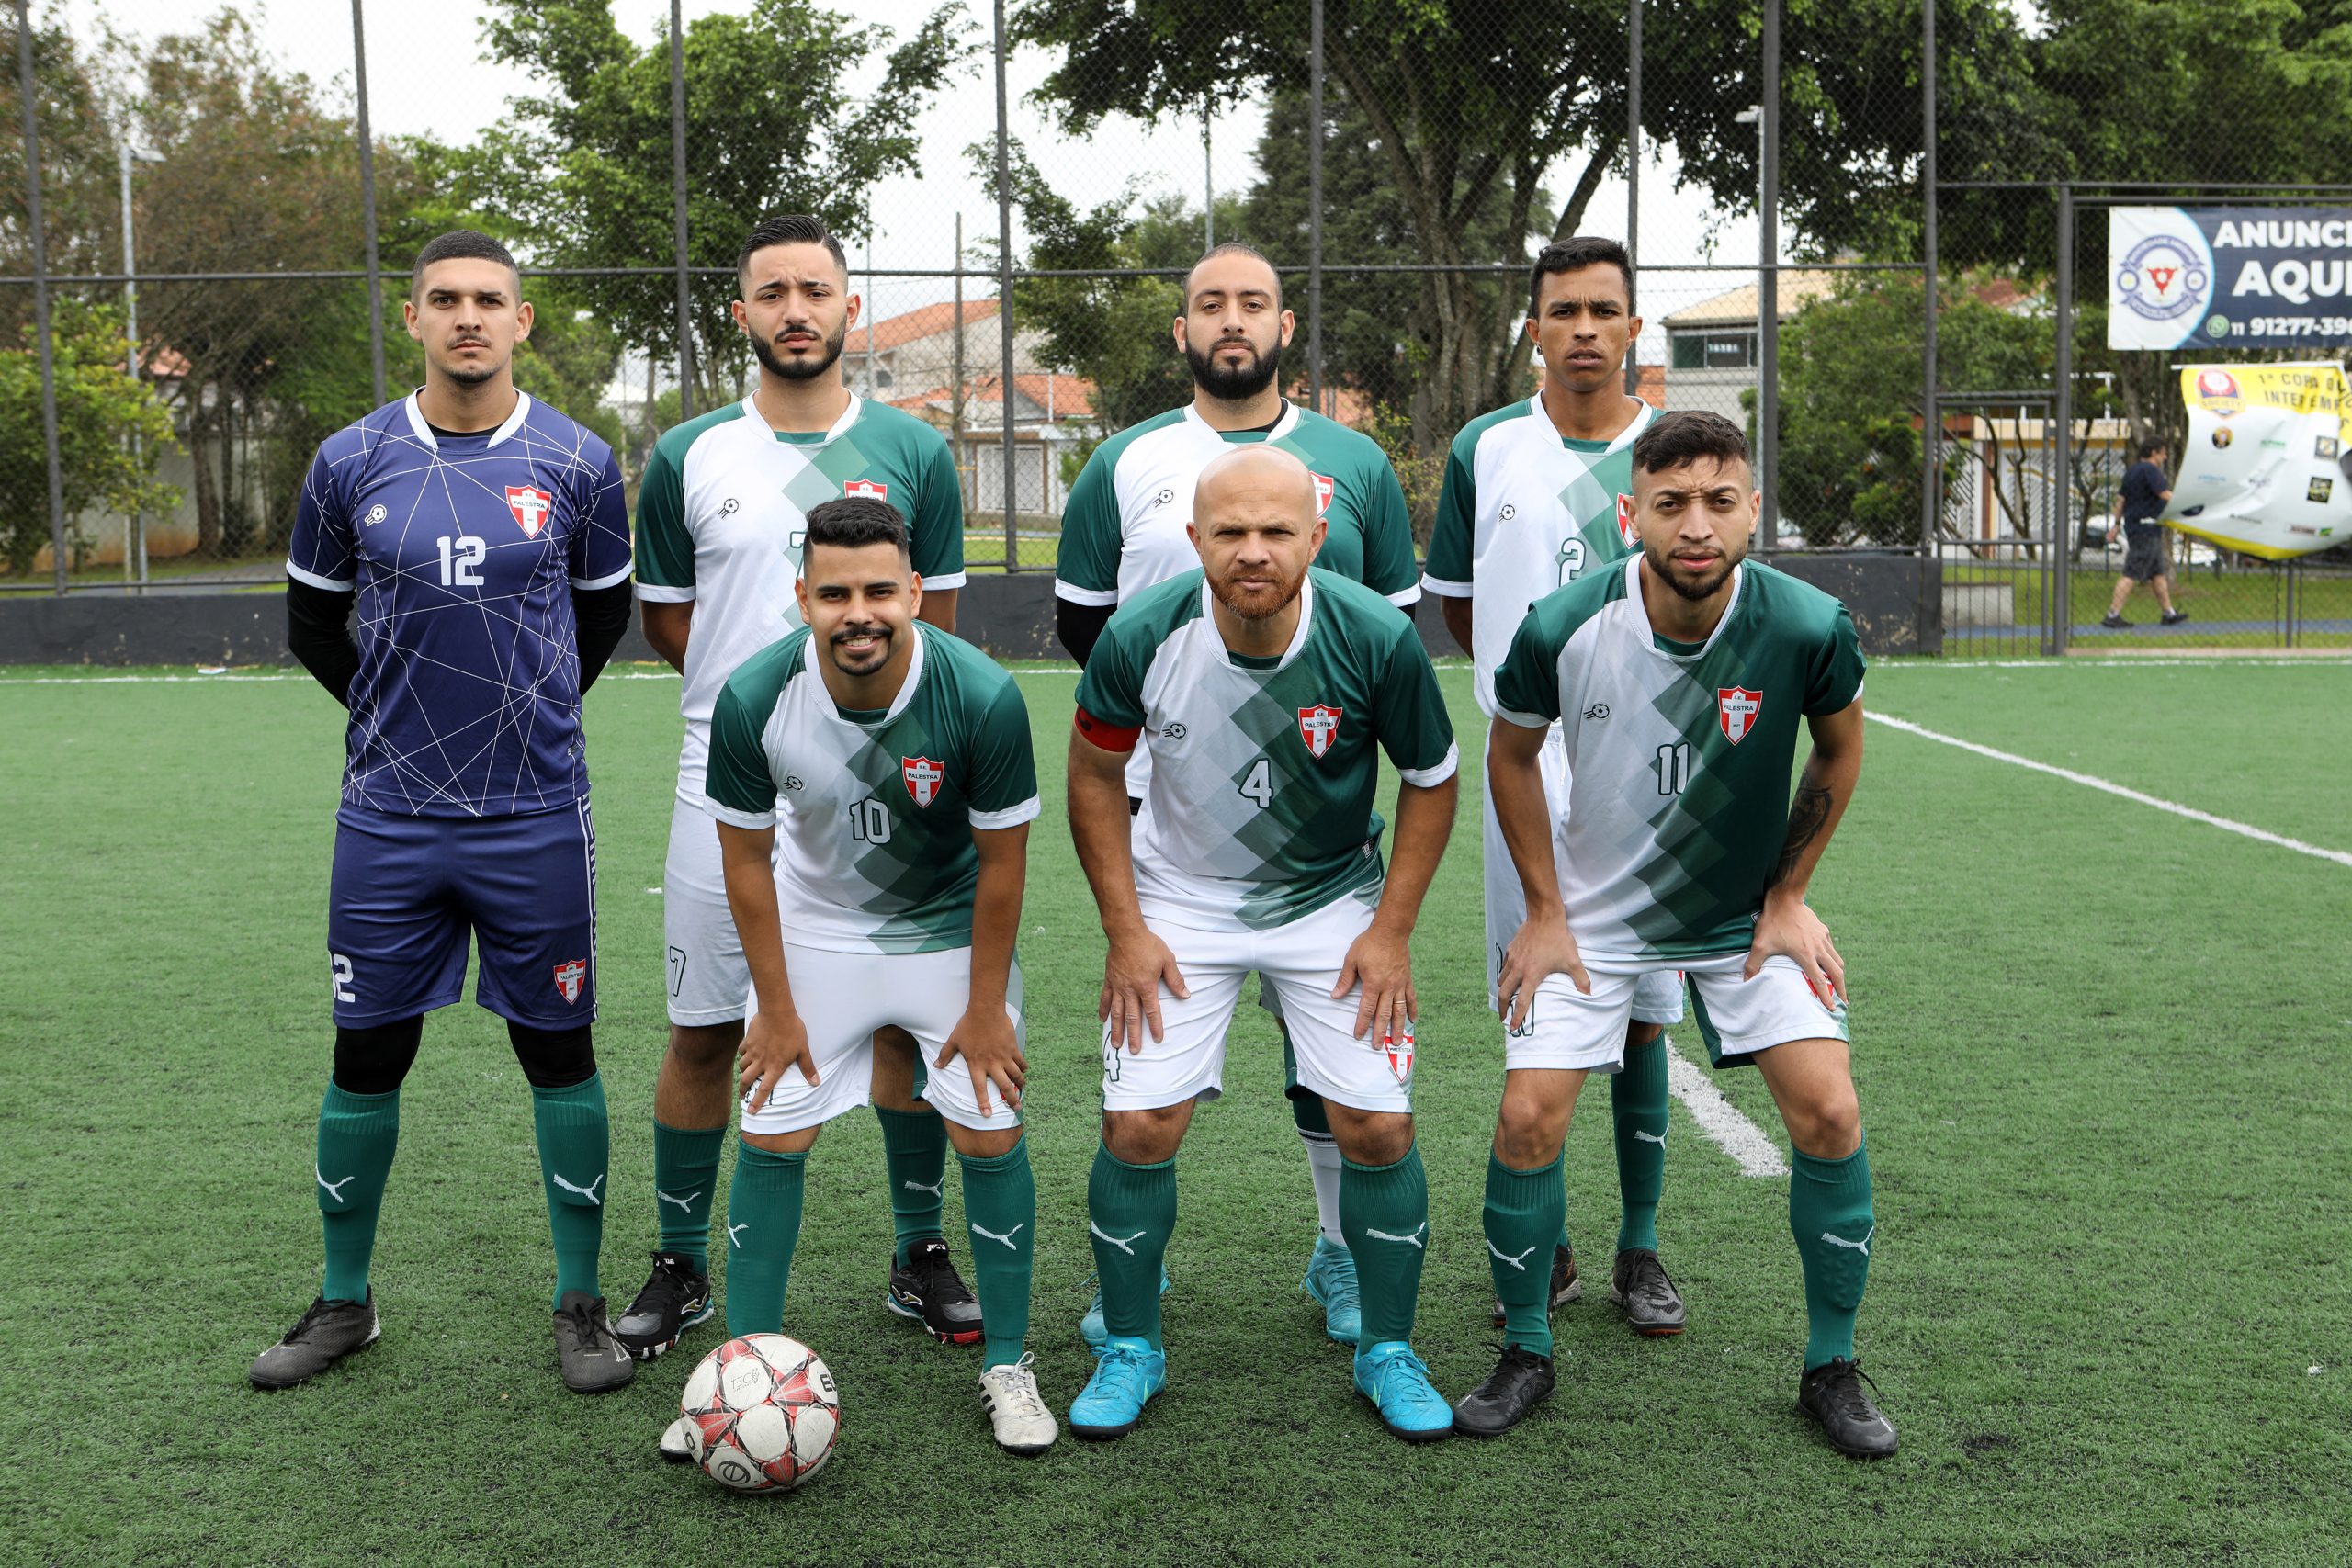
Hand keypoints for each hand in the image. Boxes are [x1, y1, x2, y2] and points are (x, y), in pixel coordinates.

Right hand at [737, 1007, 816, 1115]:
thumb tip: (816, 1083)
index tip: (751, 1111)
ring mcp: (752, 1051)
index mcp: (775, 1066)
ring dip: (743, 1072)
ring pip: (742, 1066)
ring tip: (746, 1074)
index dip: (757, 1102)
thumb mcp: (803, 1050)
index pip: (764, 1089)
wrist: (777, 1012)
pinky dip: (742, 1055)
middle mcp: (761, 1061)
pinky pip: (741, 1051)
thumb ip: (808, 1067)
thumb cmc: (792, 1031)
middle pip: (746, 1080)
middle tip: (742, 1095)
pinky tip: (746, 1053)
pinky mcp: (748, 1040)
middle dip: (743, 1090)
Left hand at [937, 1003, 1025, 1116]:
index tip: (987, 1115)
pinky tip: (1024, 1070)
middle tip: (1017, 1108)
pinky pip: (1021, 1061)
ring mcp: (1004, 1056)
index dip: (983, 1102)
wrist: (985, 1010)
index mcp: (976, 1064)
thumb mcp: (954, 1040)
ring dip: (1020, 1083)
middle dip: (1012, 1099)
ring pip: (1016, 1075)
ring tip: (1022, 1088)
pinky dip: (1023, 1067)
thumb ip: (945, 1055)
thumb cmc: (968, 1024)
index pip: (979, 1088)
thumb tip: (936, 1066)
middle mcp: (992, 1063)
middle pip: (1004, 1086)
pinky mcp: (1013, 1048)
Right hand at [1100, 925, 1187, 1052]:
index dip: (1155, 1026)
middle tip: (1134, 1052)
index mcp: (1146, 986)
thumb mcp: (1167, 960)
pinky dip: (1103, 1010)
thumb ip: (1175, 979)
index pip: (1152, 1011)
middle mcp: (1130, 990)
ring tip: (1116, 1044)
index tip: (1158, 1040)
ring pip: (1116, 1012)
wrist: (1125, 932)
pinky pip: (1105, 998)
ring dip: (1117, 1029)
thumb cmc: (1149, 945)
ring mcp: (1117, 986)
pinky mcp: (1109, 980)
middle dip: (1134, 1036)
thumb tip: (1186, 995)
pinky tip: (1102, 1021)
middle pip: (1132, 1017)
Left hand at [1333, 920, 1415, 1046]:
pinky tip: (1413, 1020)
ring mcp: (1400, 984)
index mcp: (1373, 983)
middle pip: (1384, 1014)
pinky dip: (1412, 1010)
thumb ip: (1345, 980)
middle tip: (1378, 1047)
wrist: (1391, 930)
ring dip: (1398, 1027)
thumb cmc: (1369, 943)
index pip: (1367, 1009)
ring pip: (1399, 1010)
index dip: (1362, 1024)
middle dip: (1380, 1032)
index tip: (1358, 1036)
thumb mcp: (1352, 960)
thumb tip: (1334, 996)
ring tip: (1398, 1041)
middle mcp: (1388, 987)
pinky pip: (1411, 998)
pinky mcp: (1407, 979)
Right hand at [1497, 908, 1588, 1031]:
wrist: (1544, 916)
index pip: (1522, 1002)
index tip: (1512, 1028)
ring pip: (1502, 980)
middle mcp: (1519, 969)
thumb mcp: (1573, 960)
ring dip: (1503, 991)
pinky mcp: (1511, 950)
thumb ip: (1581, 979)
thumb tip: (1589, 994)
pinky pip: (1504, 967)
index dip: (1516, 1017)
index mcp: (1532, 975)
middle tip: (1502, 1018)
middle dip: (1502, 1008)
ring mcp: (1513, 959)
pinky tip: (1509, 976)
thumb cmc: (1558, 939)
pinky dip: (1504, 975)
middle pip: (1504, 993)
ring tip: (1505, 998)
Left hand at [1745, 891, 1845, 1008]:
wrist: (1785, 898)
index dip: (1826, 997)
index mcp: (1806, 955)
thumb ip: (1753, 965)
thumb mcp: (1759, 944)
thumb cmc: (1772, 922)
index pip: (1820, 981)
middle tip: (1843, 1002)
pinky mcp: (1824, 931)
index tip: (1832, 1009)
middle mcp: (1819, 948)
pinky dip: (1834, 959)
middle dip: (1841, 989)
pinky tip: (1829, 963)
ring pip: (1838, 961)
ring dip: (1840, 975)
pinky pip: (1832, 949)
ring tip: (1840, 986)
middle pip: (1837, 973)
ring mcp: (1823, 939)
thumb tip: (1745, 981)